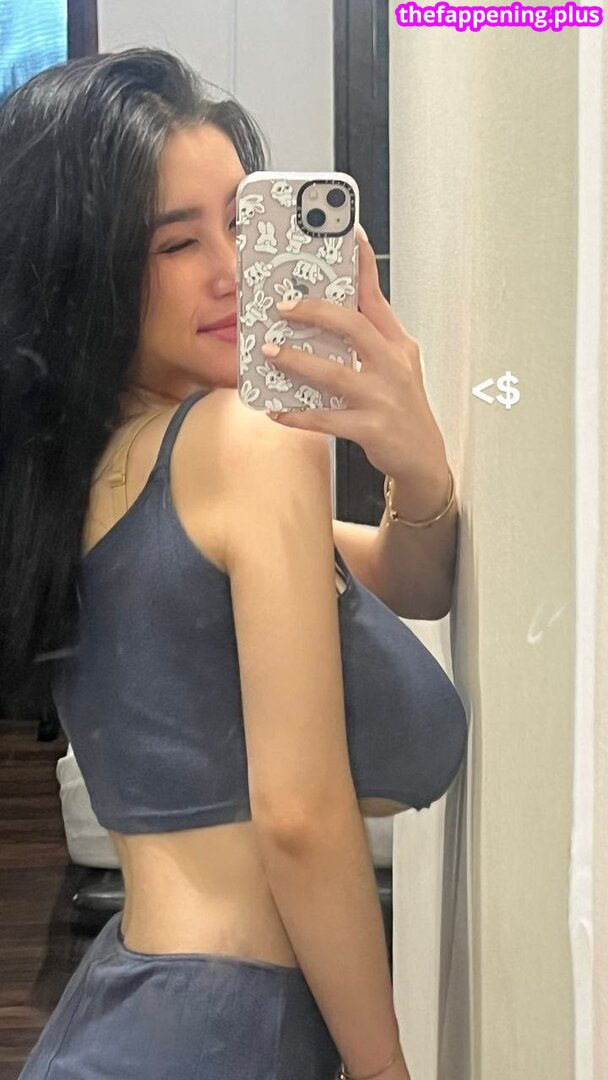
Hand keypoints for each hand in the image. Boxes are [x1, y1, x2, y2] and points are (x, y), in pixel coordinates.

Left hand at [264, 224, 448, 490]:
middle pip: (354, 327)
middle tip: (282, 307)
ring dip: (297, 361)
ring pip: (334, 373)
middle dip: (315, 312)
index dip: (362, 265)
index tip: (348, 234)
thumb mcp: (395, 367)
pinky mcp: (372, 428)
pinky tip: (277, 411)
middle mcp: (393, 365)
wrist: (424, 458)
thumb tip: (319, 319)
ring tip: (270, 353)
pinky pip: (326, 418)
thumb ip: (367, 341)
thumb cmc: (401, 408)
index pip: (376, 298)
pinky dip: (298, 414)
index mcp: (397, 344)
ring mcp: (383, 398)